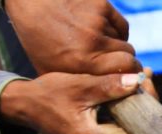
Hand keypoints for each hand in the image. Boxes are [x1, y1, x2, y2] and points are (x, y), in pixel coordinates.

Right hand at [0, 73, 140, 133]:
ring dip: (131, 109)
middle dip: (141, 108)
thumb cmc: (48, 94)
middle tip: (146, 80)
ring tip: (136, 81)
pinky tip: (122, 92)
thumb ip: (108, 86)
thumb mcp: (79, 86)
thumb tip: (136, 82)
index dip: (146, 115)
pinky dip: (119, 113)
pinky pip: (111, 131)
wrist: (24, 105)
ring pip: (121, 132)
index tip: (147, 88)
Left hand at [6, 0, 137, 74]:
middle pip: (130, 56)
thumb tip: (110, 97)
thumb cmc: (41, 42)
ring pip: (125, 41)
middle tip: (115, 64)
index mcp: (83, 63)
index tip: (128, 79)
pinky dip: (115, 30)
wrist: (30, 6)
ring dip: (116, 46)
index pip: (128, 71)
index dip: (131, 76)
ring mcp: (98, 21)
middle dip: (126, 62)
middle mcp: (93, 42)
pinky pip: (121, 25)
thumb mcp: (54, 72)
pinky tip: (100, 32)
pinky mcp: (100, 5)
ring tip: (97, 45)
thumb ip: (81, 85)